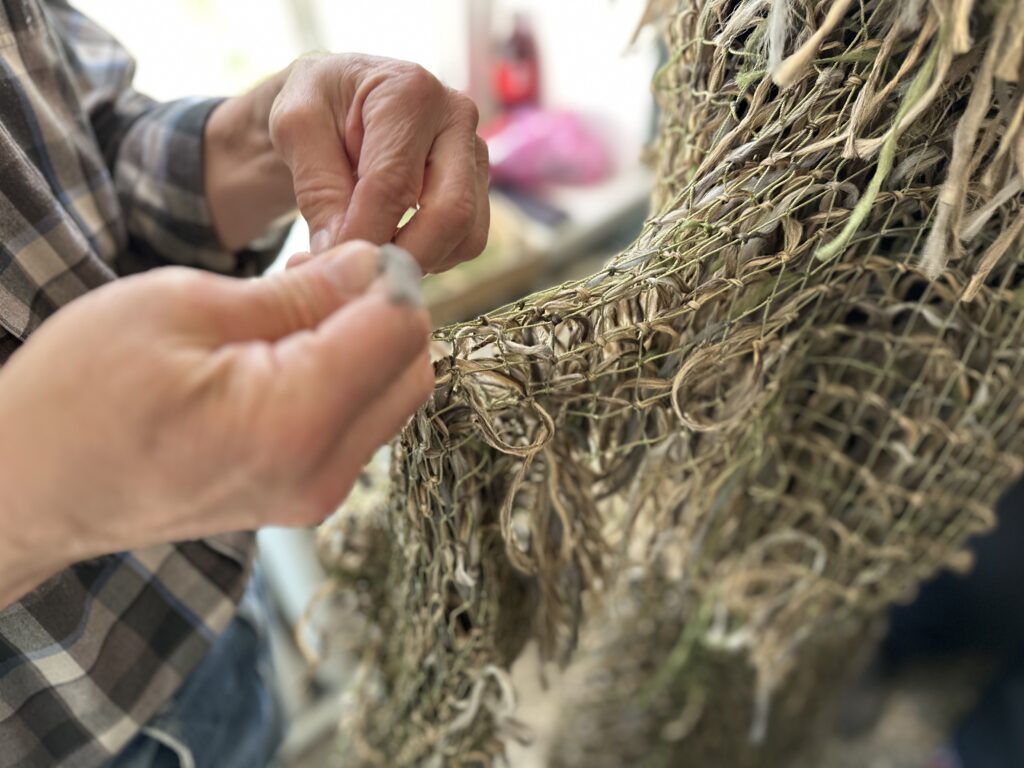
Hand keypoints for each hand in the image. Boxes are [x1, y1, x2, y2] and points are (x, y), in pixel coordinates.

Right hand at [0, 242, 431, 605]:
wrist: (29, 485)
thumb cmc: (78, 393)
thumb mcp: (181, 307)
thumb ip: (296, 291)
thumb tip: (373, 265)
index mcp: (294, 420)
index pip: (402, 328)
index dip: (384, 275)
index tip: (338, 252)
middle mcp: (321, 471)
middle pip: (412, 368)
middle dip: (385, 310)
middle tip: (316, 276)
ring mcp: (315, 494)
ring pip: (392, 398)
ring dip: (367, 344)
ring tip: (293, 313)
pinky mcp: (304, 496)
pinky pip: (359, 424)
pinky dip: (346, 379)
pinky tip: (290, 353)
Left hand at [269, 54, 489, 272]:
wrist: (341, 97)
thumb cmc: (319, 106)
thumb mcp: (295, 128)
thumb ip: (317, 188)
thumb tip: (339, 251)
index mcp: (410, 92)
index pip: (394, 184)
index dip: (363, 233)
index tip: (328, 262)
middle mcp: (457, 117)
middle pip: (451, 213)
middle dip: (402, 257)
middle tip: (356, 271)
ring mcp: (476, 154)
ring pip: (466, 236)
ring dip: (417, 260)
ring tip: (370, 248)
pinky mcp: (480, 185)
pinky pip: (466, 242)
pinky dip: (431, 257)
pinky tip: (394, 240)